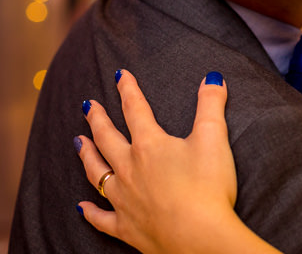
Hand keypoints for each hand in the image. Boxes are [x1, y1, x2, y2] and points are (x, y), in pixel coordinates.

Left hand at [76, 70, 237, 253]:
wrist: (199, 238)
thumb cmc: (207, 187)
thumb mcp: (214, 138)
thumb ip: (211, 105)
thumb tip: (212, 77)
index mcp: (150, 145)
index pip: (135, 110)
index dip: (128, 90)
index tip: (119, 75)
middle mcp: (130, 169)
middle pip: (107, 139)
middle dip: (98, 119)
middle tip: (88, 106)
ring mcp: (125, 199)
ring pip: (97, 173)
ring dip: (86, 155)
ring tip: (77, 142)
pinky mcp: (126, 227)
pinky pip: (101, 218)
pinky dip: (90, 212)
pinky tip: (81, 207)